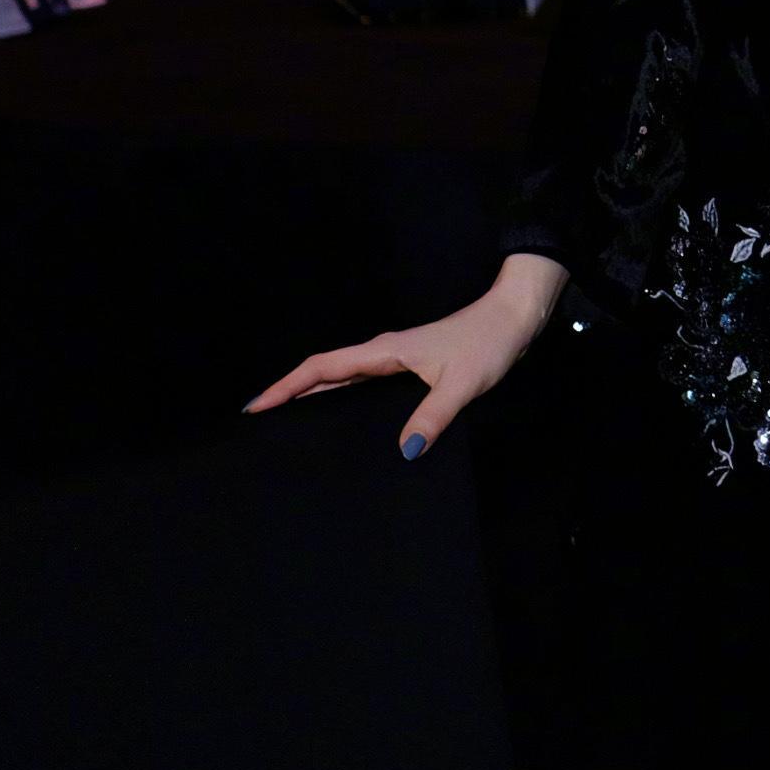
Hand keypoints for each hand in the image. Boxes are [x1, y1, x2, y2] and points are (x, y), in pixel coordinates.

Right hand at [245, 252, 565, 459]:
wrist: (514, 318)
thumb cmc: (488, 343)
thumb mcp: (462, 383)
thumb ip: (433, 415)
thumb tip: (404, 451)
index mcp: (384, 352)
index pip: (322, 367)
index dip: (286, 386)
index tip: (255, 407)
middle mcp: (382, 353)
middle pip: (323, 373)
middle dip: (288, 393)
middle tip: (258, 423)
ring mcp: (395, 359)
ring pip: (341, 378)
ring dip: (312, 395)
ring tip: (285, 425)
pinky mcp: (409, 366)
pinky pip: (361, 383)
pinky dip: (340, 396)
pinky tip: (340, 418)